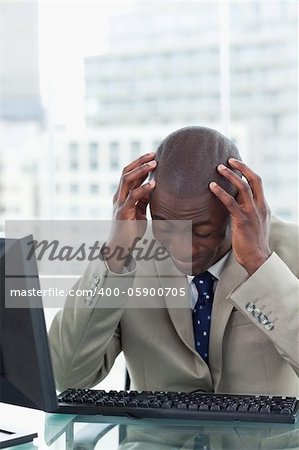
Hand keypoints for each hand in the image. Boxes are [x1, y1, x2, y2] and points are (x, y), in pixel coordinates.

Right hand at [105, 152, 156, 271]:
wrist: (120, 247)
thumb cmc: (131, 229)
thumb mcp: (139, 210)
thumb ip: (143, 199)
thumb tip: (154, 186)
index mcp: (121, 194)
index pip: (128, 173)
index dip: (139, 163)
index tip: (152, 156)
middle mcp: (118, 196)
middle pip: (126, 172)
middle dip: (140, 161)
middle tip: (154, 154)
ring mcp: (119, 203)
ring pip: (127, 180)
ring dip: (141, 170)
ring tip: (154, 164)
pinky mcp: (123, 212)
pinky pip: (133, 197)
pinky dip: (143, 189)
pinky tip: (153, 184)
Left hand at [209, 158, 270, 275]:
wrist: (257, 259)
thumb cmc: (252, 243)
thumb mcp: (254, 223)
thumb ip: (248, 211)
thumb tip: (235, 203)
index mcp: (263, 206)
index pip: (257, 183)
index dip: (247, 171)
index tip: (236, 164)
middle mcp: (260, 207)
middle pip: (254, 179)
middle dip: (242, 167)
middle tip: (229, 159)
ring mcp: (252, 213)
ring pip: (243, 187)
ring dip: (231, 175)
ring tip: (219, 168)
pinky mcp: (242, 221)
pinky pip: (231, 203)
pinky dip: (221, 192)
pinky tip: (212, 187)